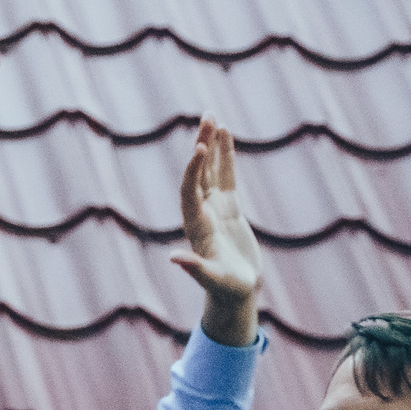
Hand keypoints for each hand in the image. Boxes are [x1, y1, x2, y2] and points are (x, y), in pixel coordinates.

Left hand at [169, 117, 262, 346]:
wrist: (236, 293)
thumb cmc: (226, 289)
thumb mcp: (213, 281)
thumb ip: (196, 270)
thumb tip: (174, 259)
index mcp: (196, 225)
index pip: (190, 191)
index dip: (193, 170)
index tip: (199, 148)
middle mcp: (201, 212)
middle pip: (199, 173)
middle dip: (202, 145)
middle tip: (207, 117)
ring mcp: (215, 208)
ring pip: (211, 170)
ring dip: (212, 144)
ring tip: (213, 117)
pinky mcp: (229, 208)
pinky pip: (227, 176)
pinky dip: (227, 156)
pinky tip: (227, 136)